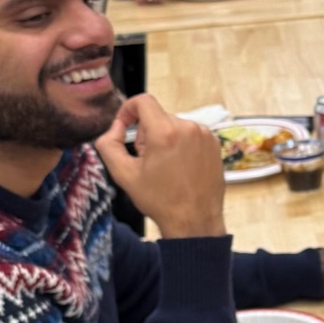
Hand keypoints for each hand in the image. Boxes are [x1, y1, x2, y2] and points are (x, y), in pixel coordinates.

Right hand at [93, 94, 225, 238]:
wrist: (194, 221)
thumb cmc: (160, 200)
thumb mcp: (124, 174)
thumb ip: (108, 145)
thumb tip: (113, 128)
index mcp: (165, 132)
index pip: (143, 101)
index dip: (128, 110)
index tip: (125, 126)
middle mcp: (188, 128)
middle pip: (158, 117)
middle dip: (147, 134)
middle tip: (148, 161)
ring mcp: (205, 135)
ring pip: (174, 125)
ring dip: (165, 139)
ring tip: (166, 167)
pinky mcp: (215, 143)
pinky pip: (191, 134)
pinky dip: (182, 145)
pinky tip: (181, 168)